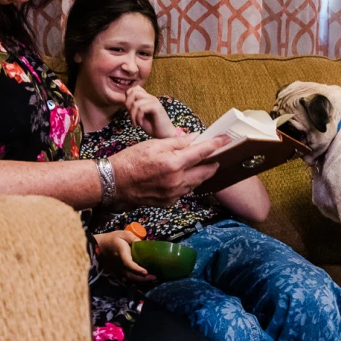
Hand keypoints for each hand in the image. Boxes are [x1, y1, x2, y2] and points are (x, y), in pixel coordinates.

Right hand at [94, 230, 156, 283]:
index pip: (128, 263)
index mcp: (121, 253)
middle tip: (154, 277)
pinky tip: (143, 278)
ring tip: (151, 278)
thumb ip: (133, 238)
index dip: (136, 268)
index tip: (145, 272)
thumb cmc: (112, 239)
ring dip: (140, 280)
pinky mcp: (117, 272)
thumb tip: (143, 244)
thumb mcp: (123, 234)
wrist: (98, 246)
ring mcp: (117, 270)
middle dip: (143, 278)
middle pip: (130, 275)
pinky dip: (136, 279)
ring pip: (129, 278)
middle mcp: (119, 264)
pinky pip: (127, 277)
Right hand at [110, 134, 228, 206]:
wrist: (114, 182)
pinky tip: (184, 176)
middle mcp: (176, 181)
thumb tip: (195, 138)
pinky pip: (185, 191)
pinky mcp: (168, 202)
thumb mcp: (154, 145)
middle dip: (213, 162)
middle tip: (216, 155)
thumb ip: (177, 142)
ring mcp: (173, 194)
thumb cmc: (131, 160)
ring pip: (196, 183)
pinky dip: (188, 183)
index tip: (226, 140)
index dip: (216, 145)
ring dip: (201, 173)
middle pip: (205, 172)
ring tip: (202, 164)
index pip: (202, 152)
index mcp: (174, 164)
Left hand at [125, 86, 176, 138]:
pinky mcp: (156, 107)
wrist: (165, 135)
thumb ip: (133, 108)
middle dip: (128, 104)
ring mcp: (154, 101)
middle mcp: (151, 97)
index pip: (134, 89)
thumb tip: (125, 102)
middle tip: (130, 115)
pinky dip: (138, 117)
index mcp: (147, 98)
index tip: (129, 110)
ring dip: (132, 115)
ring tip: (135, 123)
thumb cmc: (152, 126)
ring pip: (136, 103)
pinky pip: (141, 109)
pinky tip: (140, 124)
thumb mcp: (139, 116)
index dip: (127, 98)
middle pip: (133, 92)